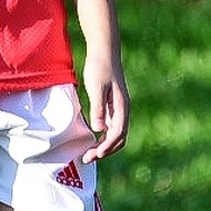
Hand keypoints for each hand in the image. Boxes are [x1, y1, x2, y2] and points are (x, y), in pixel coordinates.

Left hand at [77, 44, 129, 160]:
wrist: (104, 51)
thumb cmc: (100, 67)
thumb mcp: (96, 87)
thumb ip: (98, 108)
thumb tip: (99, 130)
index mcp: (122, 106)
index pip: (118, 133)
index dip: (107, 146)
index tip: (94, 154)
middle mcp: (123, 110)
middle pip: (119, 138)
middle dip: (105, 151)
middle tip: (87, 158)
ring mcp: (118, 109)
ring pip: (115, 134)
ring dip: (104, 146)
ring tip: (88, 154)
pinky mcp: (112, 106)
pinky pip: (111, 127)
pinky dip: (103, 138)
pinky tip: (92, 140)